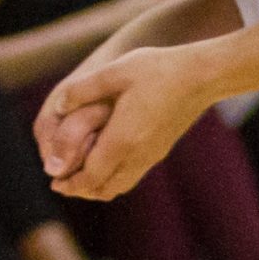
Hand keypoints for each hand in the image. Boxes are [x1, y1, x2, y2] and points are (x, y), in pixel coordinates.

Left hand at [37, 46, 212, 200]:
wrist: (204, 76)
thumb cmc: (159, 69)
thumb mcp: (115, 71)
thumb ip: (82, 89)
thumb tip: (58, 106)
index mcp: (123, 139)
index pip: (90, 176)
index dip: (69, 183)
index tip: (54, 182)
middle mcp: (139, 154)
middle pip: (105, 188)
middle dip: (81, 190)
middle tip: (62, 184)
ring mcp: (153, 154)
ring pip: (121, 185)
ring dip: (98, 186)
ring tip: (82, 177)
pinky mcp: (162, 149)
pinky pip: (133, 175)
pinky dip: (114, 178)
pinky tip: (107, 162)